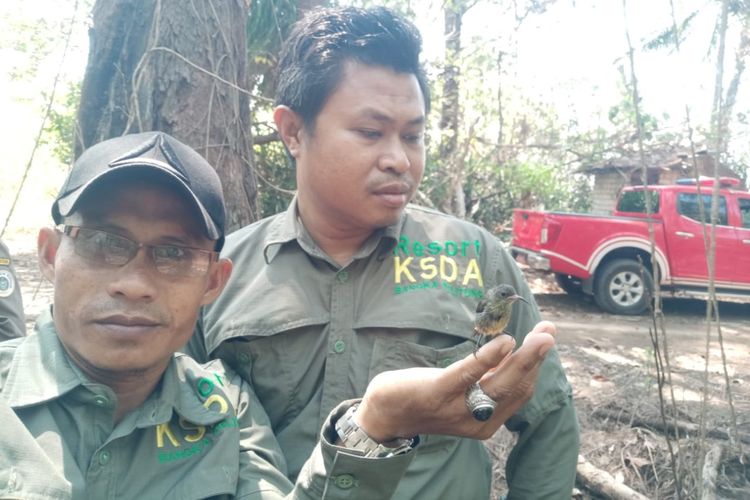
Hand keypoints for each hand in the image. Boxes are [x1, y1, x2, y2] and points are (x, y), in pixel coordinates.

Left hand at [355, 321, 556, 441]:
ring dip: (523, 358)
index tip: (547, 337)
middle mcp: (477, 421)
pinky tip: (505, 343)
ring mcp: (457, 410)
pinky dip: (489, 359)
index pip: (520, 393)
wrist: (383, 413)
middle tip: (549, 332)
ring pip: (499, 384)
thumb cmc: (426, 395)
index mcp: (486, 421)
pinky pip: (468, 376)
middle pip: (515, 389)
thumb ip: (486, 376)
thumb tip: (512, 350)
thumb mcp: (462, 388)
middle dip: (535, 359)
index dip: (536, 365)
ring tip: (539, 336)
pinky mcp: (436, 394)